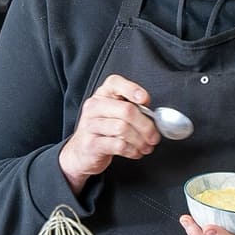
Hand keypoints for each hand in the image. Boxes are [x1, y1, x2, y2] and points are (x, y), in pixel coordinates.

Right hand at [58, 74, 161, 192]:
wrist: (80, 152)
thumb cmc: (102, 131)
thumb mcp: (113, 114)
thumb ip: (131, 109)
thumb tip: (153, 116)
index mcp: (102, 95)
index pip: (115, 83)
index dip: (132, 89)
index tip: (145, 100)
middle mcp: (94, 107)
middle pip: (126, 110)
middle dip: (146, 125)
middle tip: (154, 136)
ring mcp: (90, 125)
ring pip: (123, 129)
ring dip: (140, 140)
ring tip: (146, 146)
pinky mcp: (91, 144)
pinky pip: (118, 145)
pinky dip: (132, 150)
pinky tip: (135, 152)